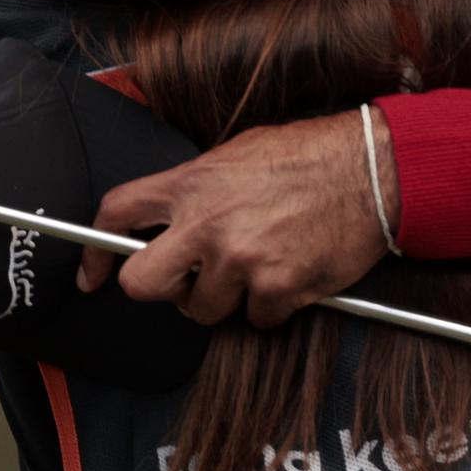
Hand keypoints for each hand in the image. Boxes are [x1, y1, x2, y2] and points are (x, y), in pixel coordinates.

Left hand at [76, 112, 393, 328]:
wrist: (376, 170)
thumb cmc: (316, 155)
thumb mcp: (241, 151)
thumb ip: (199, 185)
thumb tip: (175, 214)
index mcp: (193, 183)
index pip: (117, 214)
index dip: (94, 251)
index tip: (95, 274)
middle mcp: (208, 224)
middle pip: (142, 284)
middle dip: (161, 289)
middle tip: (187, 281)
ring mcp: (241, 260)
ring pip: (202, 310)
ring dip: (226, 298)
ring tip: (258, 266)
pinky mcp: (278, 288)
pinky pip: (256, 318)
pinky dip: (272, 305)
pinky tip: (290, 274)